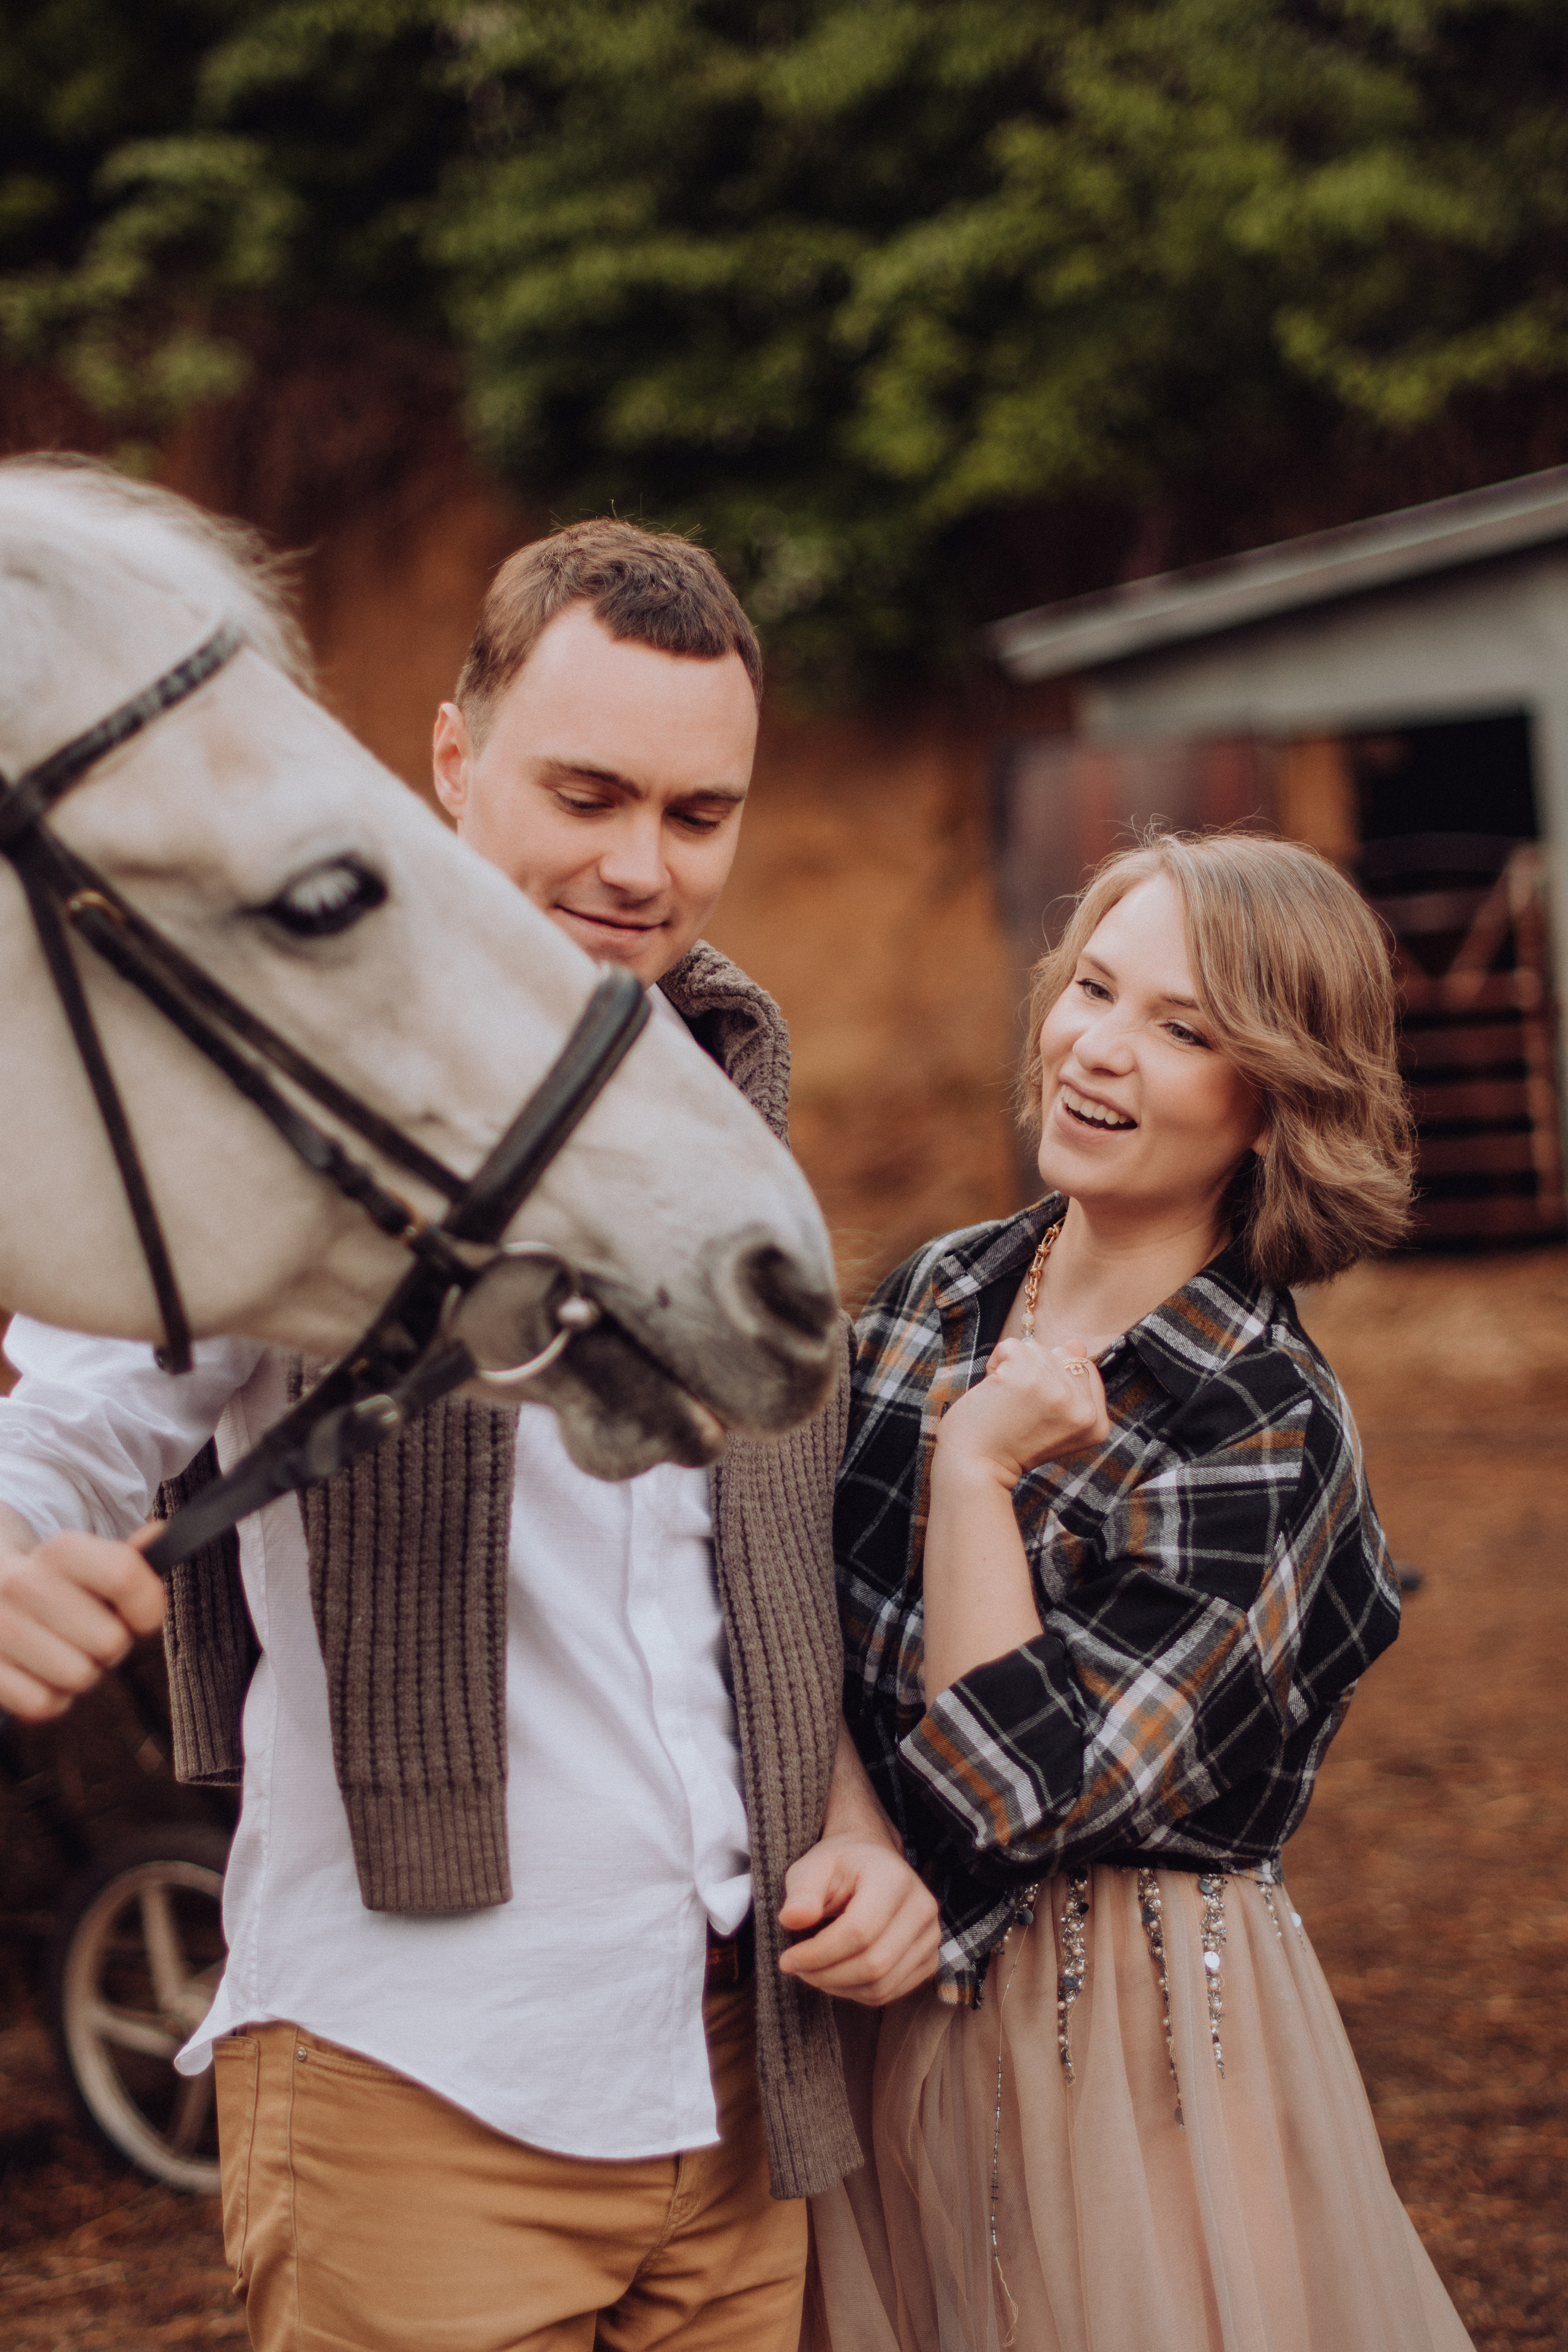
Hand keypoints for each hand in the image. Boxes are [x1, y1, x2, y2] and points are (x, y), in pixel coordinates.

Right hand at [0, 1525, 165, 1720]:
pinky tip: (39, 1672)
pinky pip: (44, 1704)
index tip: (142, 1616)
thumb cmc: (52, 1586)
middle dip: (111, 1644)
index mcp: (59, 1550)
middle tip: (89, 1634)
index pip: (125, 1576)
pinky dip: (50, 1697)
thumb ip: (126, 1558)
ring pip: (79, 1676)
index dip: (148, 1605)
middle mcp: (21, 1584)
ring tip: (62, 1650)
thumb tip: (160, 1534)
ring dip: (80, 1672)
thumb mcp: (85, 1562)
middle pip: (111, 1640)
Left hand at [776, 1834, 939, 2004]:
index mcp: (894, 1878)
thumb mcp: (813, 1867)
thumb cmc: (839, 1865)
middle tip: (796, 1968)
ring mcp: (930, 1936)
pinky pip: (890, 1992)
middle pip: (873, 1964)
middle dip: (826, 1975)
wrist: (872, 1861)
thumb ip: (802, 1892)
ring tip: (813, 1971)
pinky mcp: (929, 1958)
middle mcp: (922, 1907)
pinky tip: (836, 1974)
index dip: (818, 1954)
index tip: (786, 1959)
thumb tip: (790, 1920)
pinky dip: (857, 1993)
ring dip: (838, 1988)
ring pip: (882, 1986)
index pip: (858, 1932)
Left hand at [934, 1334, 1109, 1490]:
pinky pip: (1012, 1346)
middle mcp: (1085, 1409)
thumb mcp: (1052, 1418)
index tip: (1036, 1413)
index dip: (1054, 1382)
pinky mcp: (1027, 1375)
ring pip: (1038, 1349)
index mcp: (1097, 1423)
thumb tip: (1077, 1344)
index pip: (1085, 1369)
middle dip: (1036, 1374)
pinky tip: (993, 1392)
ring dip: (1014, 1369)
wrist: (975, 1468)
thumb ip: (1071, 1383)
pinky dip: (995, 1364)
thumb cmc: (1009, 1444)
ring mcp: (1058, 1391)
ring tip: (1006, 1403)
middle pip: (1064, 1355)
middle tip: (1020, 1410)